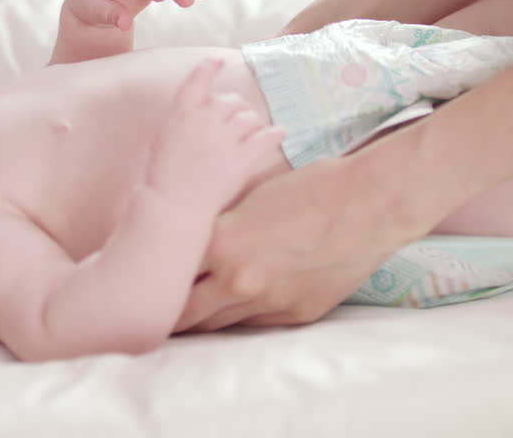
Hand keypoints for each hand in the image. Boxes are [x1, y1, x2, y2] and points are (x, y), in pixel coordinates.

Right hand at [147, 58, 285, 211]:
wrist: (173, 204)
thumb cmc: (164, 176)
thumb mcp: (166, 138)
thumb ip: (184, 120)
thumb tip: (202, 112)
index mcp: (182, 113)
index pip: (196, 81)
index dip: (208, 68)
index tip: (218, 61)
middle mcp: (205, 118)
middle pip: (231, 101)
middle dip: (236, 110)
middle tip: (236, 126)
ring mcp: (225, 137)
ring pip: (250, 118)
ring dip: (253, 125)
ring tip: (252, 136)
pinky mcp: (242, 157)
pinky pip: (266, 137)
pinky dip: (275, 134)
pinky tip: (280, 133)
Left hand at [174, 156, 405, 331]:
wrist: (370, 204)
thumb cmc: (312, 187)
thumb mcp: (250, 198)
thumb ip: (218, 227)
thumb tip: (193, 245)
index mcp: (220, 244)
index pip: (168, 275)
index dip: (152, 281)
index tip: (141, 283)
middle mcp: (238, 281)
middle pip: (185, 313)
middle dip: (168, 315)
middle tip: (151, 312)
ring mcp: (267, 303)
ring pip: (218, 325)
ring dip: (202, 321)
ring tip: (185, 317)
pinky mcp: (294, 315)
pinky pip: (255, 323)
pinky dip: (241, 316)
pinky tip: (234, 308)